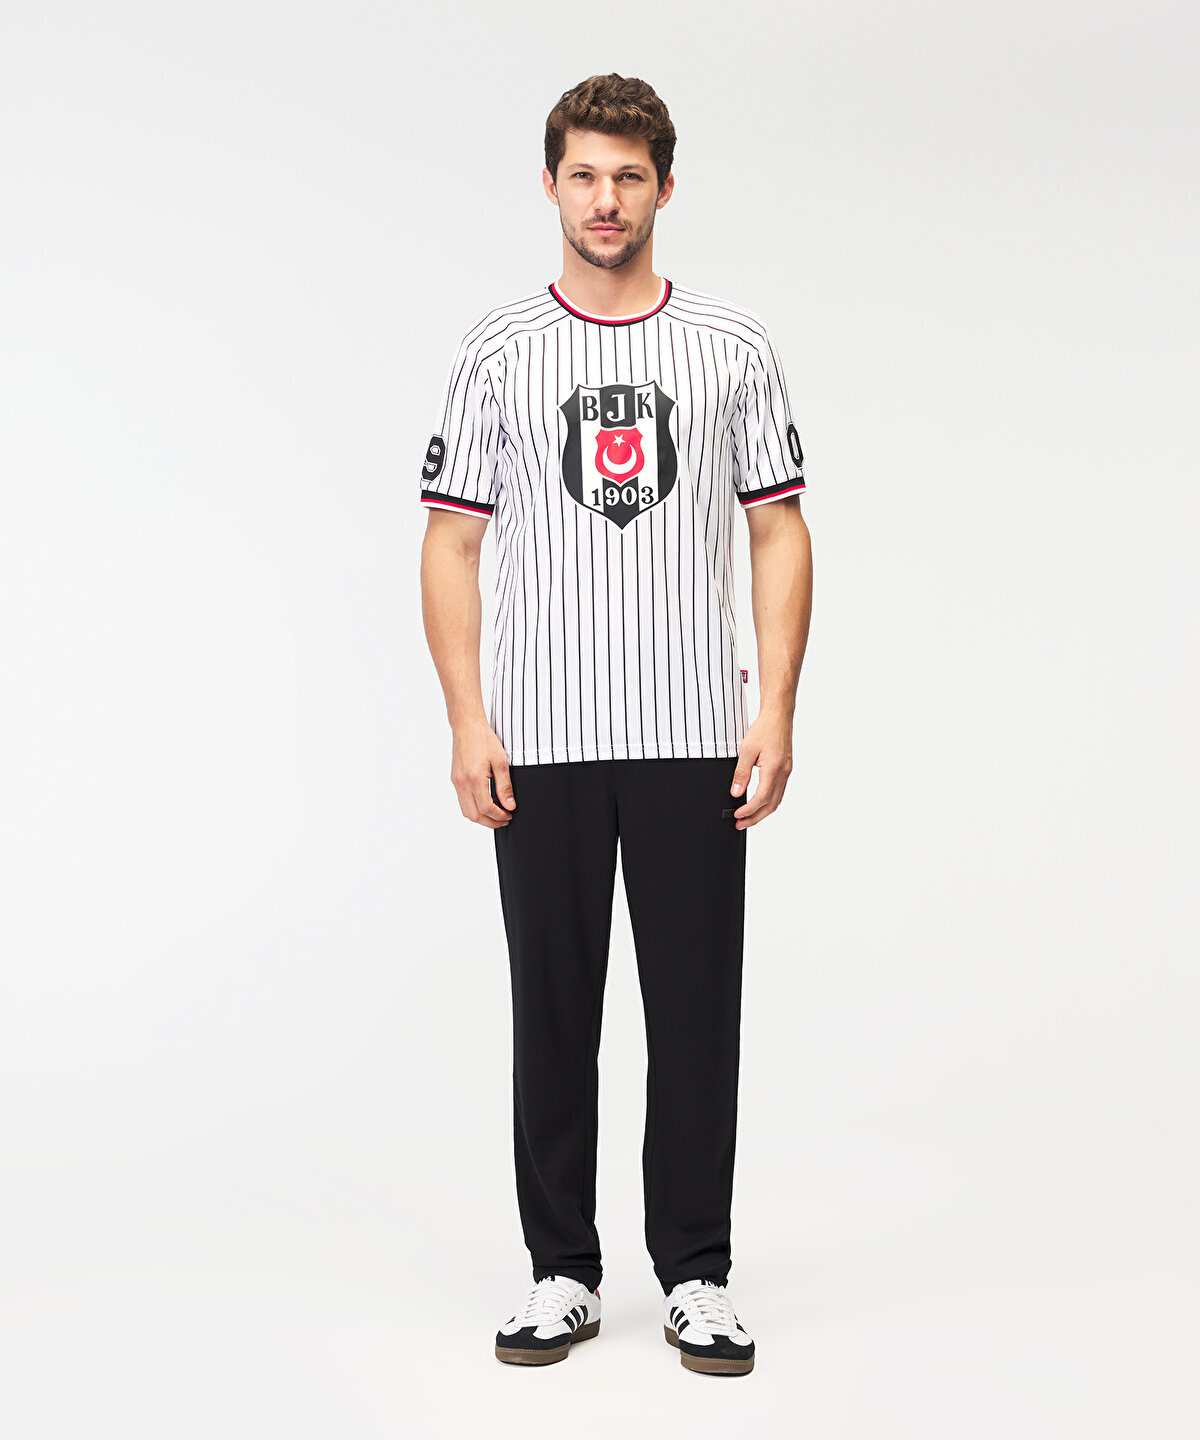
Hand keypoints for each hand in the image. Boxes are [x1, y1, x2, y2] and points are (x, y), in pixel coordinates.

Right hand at [451, 718, 516, 827]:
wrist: (467, 727)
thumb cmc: (484, 740)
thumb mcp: (501, 762)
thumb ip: (505, 786)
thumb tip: (509, 805)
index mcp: (474, 779)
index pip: (487, 808)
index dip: (499, 816)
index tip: (509, 815)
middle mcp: (462, 783)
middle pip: (474, 815)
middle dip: (491, 822)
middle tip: (504, 820)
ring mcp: (456, 782)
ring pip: (466, 811)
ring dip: (481, 818)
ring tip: (496, 815)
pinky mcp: (455, 780)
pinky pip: (463, 802)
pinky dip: (474, 809)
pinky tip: (485, 805)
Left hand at [729, 710, 793, 828]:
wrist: (779, 716)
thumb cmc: (764, 729)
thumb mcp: (747, 750)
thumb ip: (741, 773)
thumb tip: (735, 793)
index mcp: (774, 769)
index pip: (761, 798)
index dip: (748, 810)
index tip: (737, 816)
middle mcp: (783, 773)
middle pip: (771, 805)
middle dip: (755, 818)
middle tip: (740, 824)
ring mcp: (786, 772)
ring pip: (776, 801)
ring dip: (762, 812)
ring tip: (748, 818)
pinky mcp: (786, 770)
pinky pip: (779, 792)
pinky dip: (768, 802)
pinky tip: (759, 804)